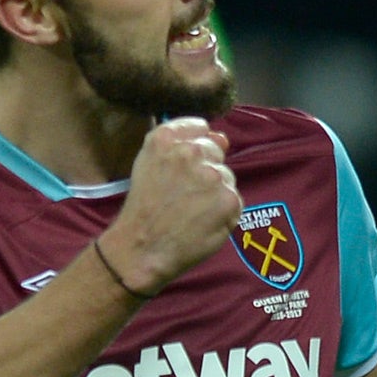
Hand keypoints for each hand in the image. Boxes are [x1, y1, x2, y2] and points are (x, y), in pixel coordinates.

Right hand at [99, 118, 239, 294]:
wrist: (142, 249)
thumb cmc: (143, 209)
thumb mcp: (148, 165)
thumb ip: (182, 144)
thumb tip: (222, 137)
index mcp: (165, 138)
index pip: (199, 128)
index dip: (196, 146)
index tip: (186, 167)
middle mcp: (190, 151)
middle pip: (215, 151)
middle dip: (206, 171)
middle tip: (184, 196)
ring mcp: (212, 175)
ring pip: (226, 177)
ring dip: (215, 193)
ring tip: (191, 212)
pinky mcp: (228, 199)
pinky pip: (234, 200)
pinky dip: (224, 213)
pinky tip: (203, 223)